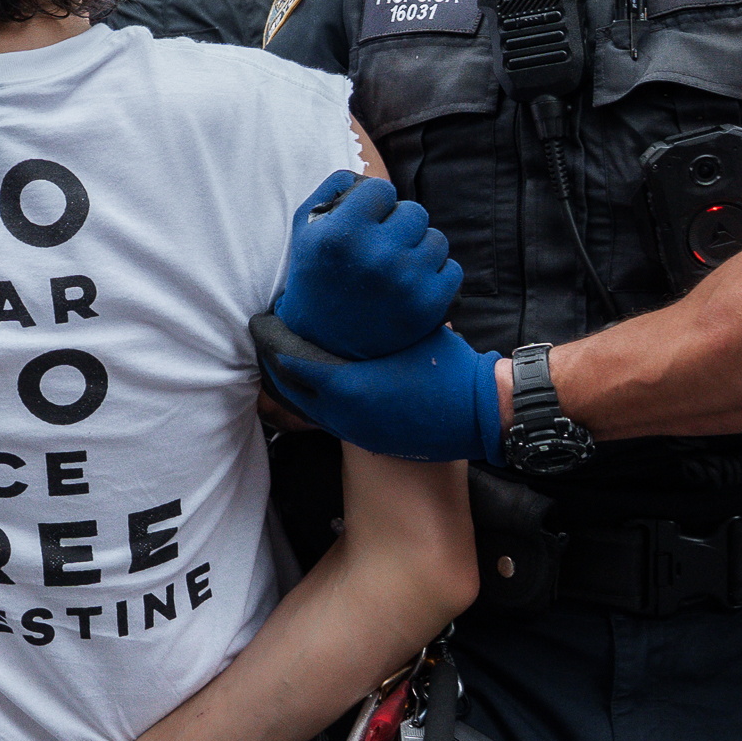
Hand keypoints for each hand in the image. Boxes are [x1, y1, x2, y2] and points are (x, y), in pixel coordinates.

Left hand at [257, 316, 503, 464]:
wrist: (478, 411)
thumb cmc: (445, 365)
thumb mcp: (404, 334)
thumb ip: (368, 325)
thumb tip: (343, 299)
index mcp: (347, 386)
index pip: (290, 362)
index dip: (272, 340)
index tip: (263, 322)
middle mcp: (343, 415)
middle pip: (289, 390)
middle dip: (274, 365)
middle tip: (265, 341)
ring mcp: (355, 432)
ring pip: (306, 409)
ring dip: (294, 385)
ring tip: (285, 360)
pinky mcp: (370, 441)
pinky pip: (329, 420)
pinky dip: (316, 400)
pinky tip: (319, 383)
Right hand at [275, 172, 462, 359]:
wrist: (325, 346)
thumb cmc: (316, 278)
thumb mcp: (306, 229)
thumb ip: (334, 189)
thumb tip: (369, 172)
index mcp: (342, 234)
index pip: (382, 189)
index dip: (374, 206)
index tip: (365, 225)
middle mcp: (375, 255)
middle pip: (414, 211)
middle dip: (399, 226)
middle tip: (380, 250)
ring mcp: (406, 281)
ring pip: (436, 239)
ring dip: (419, 251)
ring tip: (395, 271)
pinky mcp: (429, 304)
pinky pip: (452, 269)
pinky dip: (435, 277)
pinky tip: (409, 289)